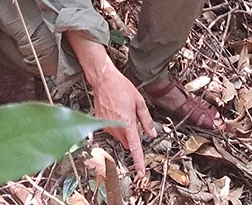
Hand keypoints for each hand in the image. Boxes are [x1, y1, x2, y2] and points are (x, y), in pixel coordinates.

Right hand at [69, 36, 154, 176]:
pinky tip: (115, 112)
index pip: (135, 148)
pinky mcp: (100, 123)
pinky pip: (111, 131)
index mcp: (127, 123)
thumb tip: (151, 133)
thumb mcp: (139, 102)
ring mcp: (106, 126)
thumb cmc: (120, 87)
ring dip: (124, 130)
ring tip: (123, 111)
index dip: (139, 162)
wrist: (103, 80)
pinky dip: (115, 125)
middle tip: (133, 119)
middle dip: (132, 136)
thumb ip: (146, 120)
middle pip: (127, 142)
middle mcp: (116, 127)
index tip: (140, 172)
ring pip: (119, 137)